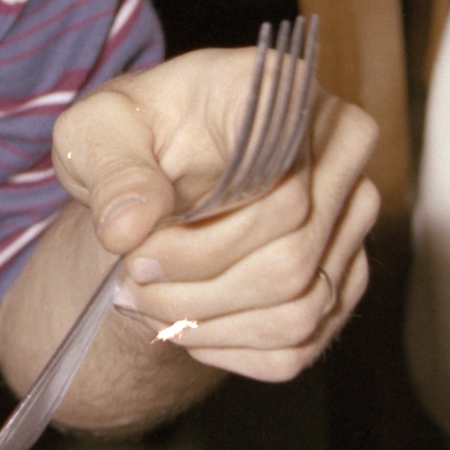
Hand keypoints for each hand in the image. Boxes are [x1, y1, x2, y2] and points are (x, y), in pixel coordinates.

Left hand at [52, 48, 380, 381]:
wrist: (154, 161)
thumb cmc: (135, 130)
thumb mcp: (100, 129)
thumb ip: (114, 171)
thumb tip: (127, 229)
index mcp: (296, 101)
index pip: (284, 200)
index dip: (205, 246)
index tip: (135, 258)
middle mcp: (343, 159)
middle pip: (293, 263)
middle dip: (199, 292)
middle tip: (130, 289)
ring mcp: (349, 224)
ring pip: (300, 311)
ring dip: (211, 325)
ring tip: (145, 306)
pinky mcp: (339, 279)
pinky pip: (298, 344)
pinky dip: (231, 349)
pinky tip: (180, 324)